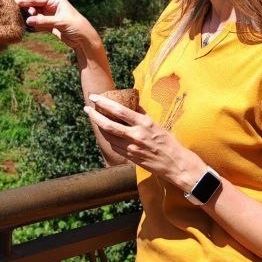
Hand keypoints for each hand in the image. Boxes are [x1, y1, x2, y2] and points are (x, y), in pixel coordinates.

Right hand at [16, 0, 100, 55]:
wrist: (84, 40)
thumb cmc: (76, 26)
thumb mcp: (60, 22)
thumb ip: (43, 21)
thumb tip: (28, 20)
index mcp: (56, 1)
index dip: (26, 0)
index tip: (15, 2)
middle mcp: (53, 6)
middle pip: (35, 4)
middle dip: (27, 8)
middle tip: (16, 12)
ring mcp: (51, 16)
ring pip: (36, 14)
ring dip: (29, 17)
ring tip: (21, 20)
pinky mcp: (50, 25)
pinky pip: (38, 23)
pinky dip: (33, 24)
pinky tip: (27, 27)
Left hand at [84, 93, 206, 189]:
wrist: (176, 164)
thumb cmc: (168, 142)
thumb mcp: (156, 124)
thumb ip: (141, 115)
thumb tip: (130, 104)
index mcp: (143, 124)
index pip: (119, 110)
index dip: (104, 103)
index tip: (94, 97)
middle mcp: (136, 135)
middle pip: (108, 125)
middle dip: (94, 115)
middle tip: (86, 108)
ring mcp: (131, 148)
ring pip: (108, 136)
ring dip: (98, 127)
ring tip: (94, 118)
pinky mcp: (130, 157)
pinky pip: (114, 146)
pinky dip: (108, 138)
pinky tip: (105, 132)